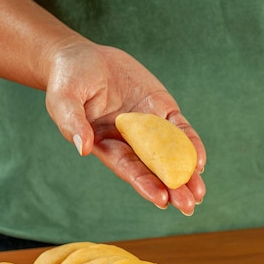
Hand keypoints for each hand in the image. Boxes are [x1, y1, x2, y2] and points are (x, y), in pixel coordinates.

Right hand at [45, 41, 205, 214]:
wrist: (81, 57)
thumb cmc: (68, 81)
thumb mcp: (63, 100)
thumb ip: (72, 123)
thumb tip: (83, 148)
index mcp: (105, 144)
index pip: (128, 169)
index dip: (145, 184)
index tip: (161, 199)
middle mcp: (130, 141)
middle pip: (154, 168)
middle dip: (172, 187)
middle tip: (188, 205)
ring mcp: (148, 125)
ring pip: (171, 153)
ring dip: (186, 174)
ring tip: (199, 193)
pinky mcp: (161, 108)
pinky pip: (180, 129)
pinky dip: (190, 144)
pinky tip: (200, 161)